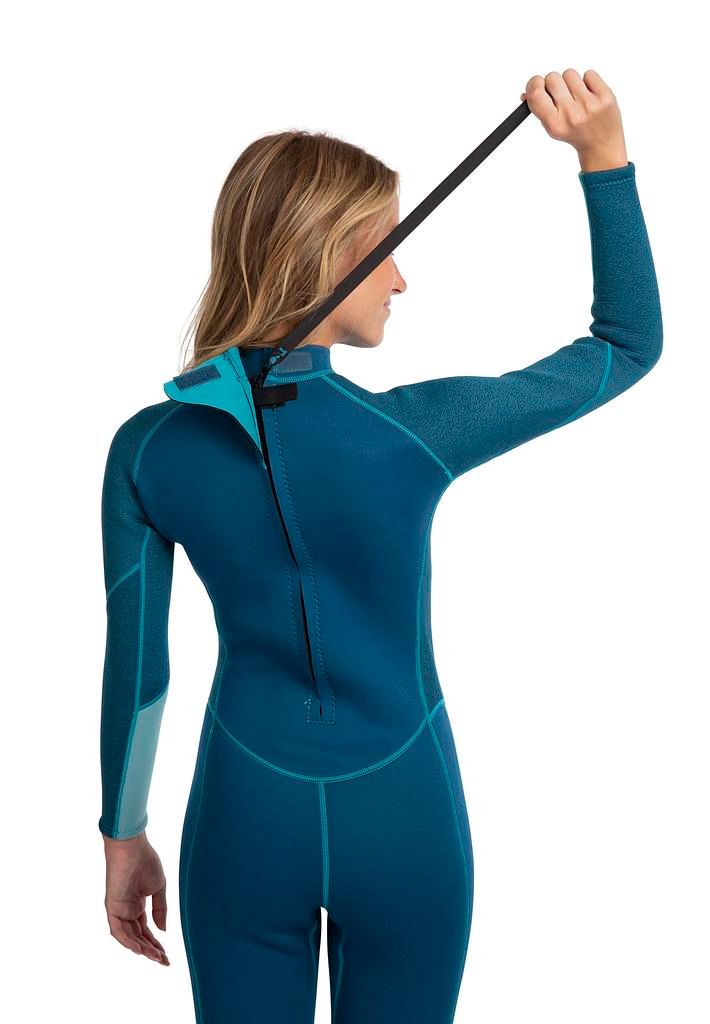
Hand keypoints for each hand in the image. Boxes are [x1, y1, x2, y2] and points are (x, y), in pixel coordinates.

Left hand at [103, 831, 169, 964]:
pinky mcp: (112, 907)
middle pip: (138, 937)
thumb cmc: (146, 862)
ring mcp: (118, 910)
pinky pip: (117, 930)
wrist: (133, 847)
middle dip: (151, 950)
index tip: (166, 955)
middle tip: (164, 961)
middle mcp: (127, 910)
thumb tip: (163, 930)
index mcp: (137, 905)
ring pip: (128, 937)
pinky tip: (140, 948)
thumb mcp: (158, 888)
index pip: (146, 930)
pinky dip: (127, 941)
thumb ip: (160, 909)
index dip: (156, 943)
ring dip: (142, 949)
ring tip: (156, 957)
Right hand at [520, 69, 627, 172]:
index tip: (537, 84)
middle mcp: (572, 115)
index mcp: (555, 125)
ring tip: (576, 96)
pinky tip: (589, 94)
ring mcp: (590, 105)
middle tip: (560, 93)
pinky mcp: (605, 96)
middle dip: (553, 82)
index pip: (536, 94)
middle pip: (552, 78)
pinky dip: (588, 81)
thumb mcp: (553, 128)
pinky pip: (589, 74)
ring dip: (570, 82)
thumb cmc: (575, 134)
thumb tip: (526, 92)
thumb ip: (539, 109)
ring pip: (570, 73)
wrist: (602, 145)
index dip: (534, 84)